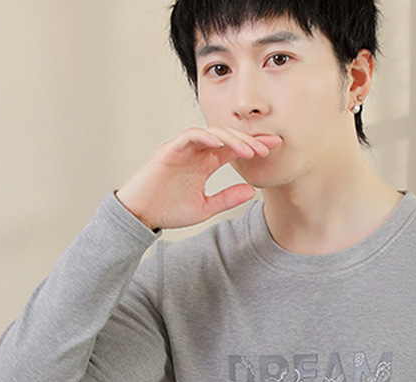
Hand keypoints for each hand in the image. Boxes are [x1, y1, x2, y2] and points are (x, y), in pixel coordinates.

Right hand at [116, 127, 281, 230]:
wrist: (141, 215)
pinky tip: (220, 143)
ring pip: (212, 133)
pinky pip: (190, 136)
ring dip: (232, 139)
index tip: (274, 148)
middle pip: (228, 137)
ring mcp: (184, 148)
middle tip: (268, 147)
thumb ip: (227, 199)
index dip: (253, 145)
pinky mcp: (170, 149)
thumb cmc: (169, 210)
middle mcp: (198, 151)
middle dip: (249, 140)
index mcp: (206, 163)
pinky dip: (206, 136)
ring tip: (248, 149)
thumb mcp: (205, 207)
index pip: (234, 148)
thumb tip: (252, 191)